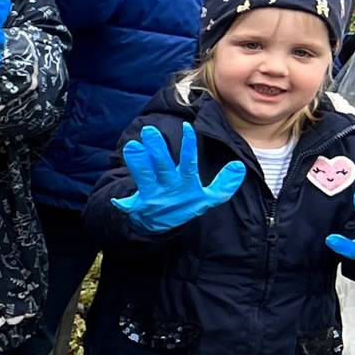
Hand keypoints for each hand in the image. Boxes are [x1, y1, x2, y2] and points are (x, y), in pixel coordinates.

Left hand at [109, 123, 245, 233]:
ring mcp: (153, 196)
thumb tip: (238, 166)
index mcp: (187, 185)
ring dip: (138, 163)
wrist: (163, 226)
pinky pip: (128, 203)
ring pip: (145, 177)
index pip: (190, 163)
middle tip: (149, 131)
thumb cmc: (185, 204)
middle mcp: (169, 189)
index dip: (189, 147)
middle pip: (163, 167)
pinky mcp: (137, 205)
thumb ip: (224, 184)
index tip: (187, 128)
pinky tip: (116, 199)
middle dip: (157, 150)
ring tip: (133, 146)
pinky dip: (123, 202)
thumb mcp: (208, 199)